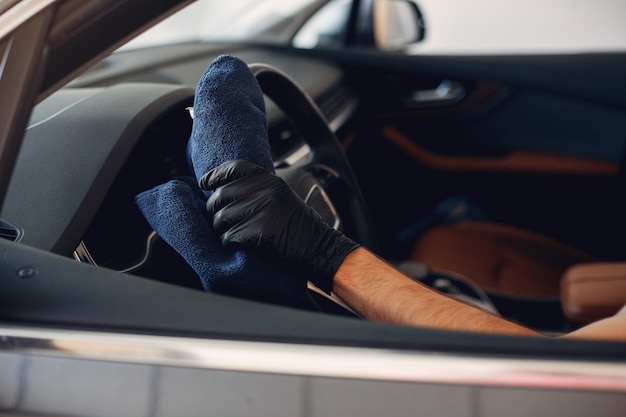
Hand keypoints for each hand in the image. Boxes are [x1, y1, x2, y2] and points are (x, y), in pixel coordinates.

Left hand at [200, 160, 359, 292]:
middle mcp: (266, 191)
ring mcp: (263, 211)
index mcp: (269, 180)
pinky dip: (230, 244)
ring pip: (220, 219)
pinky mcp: (260, 232)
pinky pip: (228, 238)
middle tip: (221, 221)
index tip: (204, 184)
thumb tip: (218, 192)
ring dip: (222, 230)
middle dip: (215, 211)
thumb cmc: (298, 226)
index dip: (214, 176)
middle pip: (221, 197)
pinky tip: (242, 246)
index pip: (233, 168)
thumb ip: (254, 190)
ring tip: (235, 235)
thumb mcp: (280, 196)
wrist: (319, 248)